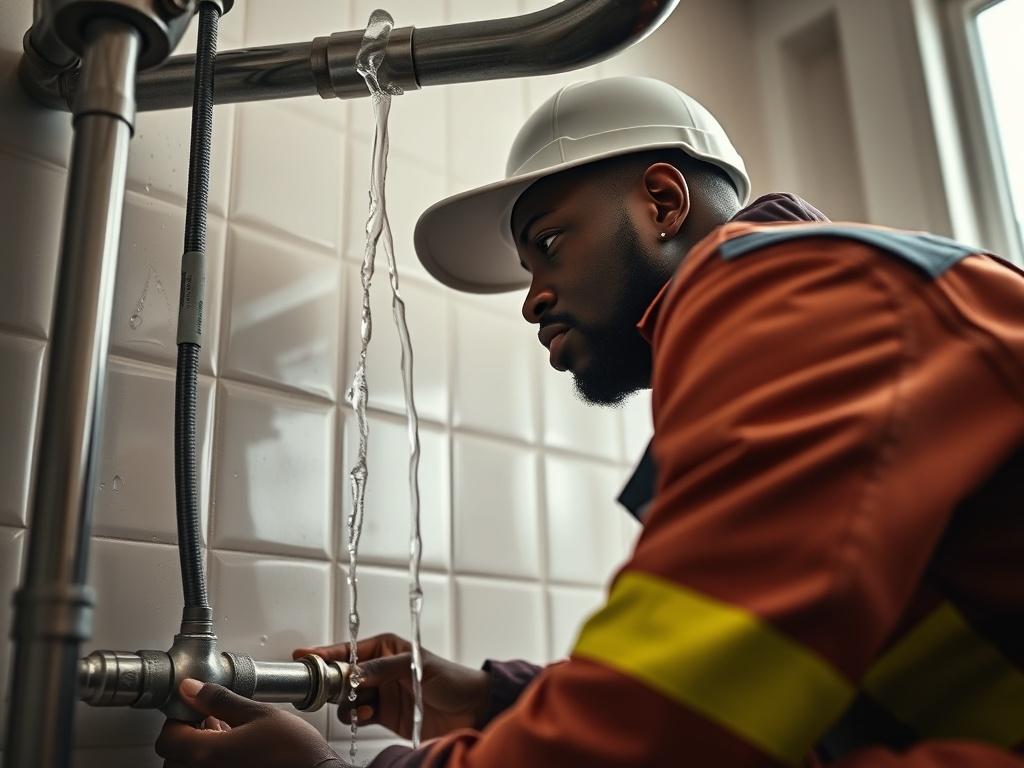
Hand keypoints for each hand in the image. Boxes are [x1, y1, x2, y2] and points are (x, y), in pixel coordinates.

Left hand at [155, 678, 338, 767]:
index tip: (196, 707)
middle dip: (189, 734)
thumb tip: (193, 689)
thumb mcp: (260, 714)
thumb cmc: (295, 752)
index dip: (180, 718)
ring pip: (191, 766)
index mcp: (207, 755)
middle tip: (212, 719)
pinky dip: (213, 761)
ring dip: (201, 748)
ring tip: (227, 733)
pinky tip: (235, 749)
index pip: (168, 738)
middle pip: (175, 756)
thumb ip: (221, 701)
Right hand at [294, 633, 489, 740]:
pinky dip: (358, 716)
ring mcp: (381, 694)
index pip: (349, 650)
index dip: (325, 653)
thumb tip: (356, 672)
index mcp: (387, 649)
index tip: (304, 656)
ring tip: (360, 705)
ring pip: (348, 698)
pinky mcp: (385, 716)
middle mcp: (380, 671)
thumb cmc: (453, 679)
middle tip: (325, 688)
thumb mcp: (418, 666)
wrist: (473, 710)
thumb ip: (385, 669)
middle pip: (343, 675)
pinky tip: (367, 715)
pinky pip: (360, 715)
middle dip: (333, 682)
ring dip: (348, 702)